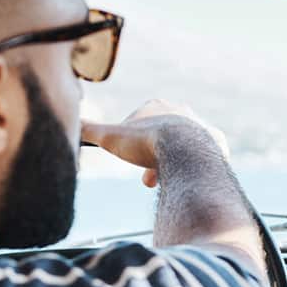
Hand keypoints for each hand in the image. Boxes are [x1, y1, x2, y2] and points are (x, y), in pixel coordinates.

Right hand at [82, 100, 228, 186]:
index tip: (128, 160)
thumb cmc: (146, 142)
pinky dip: (195, 165)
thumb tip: (71, 124)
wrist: (184, 153)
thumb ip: (89, 130)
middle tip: (147, 179)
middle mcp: (180, 111)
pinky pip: (205, 154)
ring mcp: (199, 126)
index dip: (131, 144)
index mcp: (155, 106)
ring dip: (171, 163)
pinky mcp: (215, 142)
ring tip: (165, 181)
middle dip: (151, 157)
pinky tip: (188, 176)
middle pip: (161, 136)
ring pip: (181, 146)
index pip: (139, 123)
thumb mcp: (110, 137)